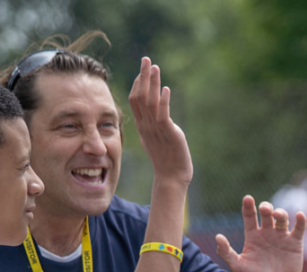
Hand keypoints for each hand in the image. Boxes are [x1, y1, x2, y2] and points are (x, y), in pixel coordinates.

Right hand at [128, 57, 191, 184]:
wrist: (171, 177)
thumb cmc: (165, 159)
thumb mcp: (155, 138)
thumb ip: (152, 125)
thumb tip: (153, 114)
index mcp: (142, 126)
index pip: (135, 100)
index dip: (138, 83)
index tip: (143, 69)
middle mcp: (146, 126)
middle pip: (140, 96)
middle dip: (143, 76)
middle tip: (146, 59)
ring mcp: (156, 130)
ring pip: (150, 102)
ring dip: (152, 83)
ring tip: (155, 67)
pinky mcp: (169, 134)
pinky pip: (163, 115)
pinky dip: (164, 101)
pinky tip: (166, 89)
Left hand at [216, 196, 304, 271]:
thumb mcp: (238, 266)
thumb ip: (226, 252)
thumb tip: (218, 236)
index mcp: (252, 235)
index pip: (249, 216)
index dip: (248, 206)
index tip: (248, 198)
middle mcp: (267, 232)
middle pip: (266, 213)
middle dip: (266, 207)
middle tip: (264, 209)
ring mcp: (281, 236)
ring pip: (282, 218)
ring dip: (280, 213)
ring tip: (277, 215)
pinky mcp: (295, 243)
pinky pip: (299, 228)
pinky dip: (300, 221)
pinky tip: (299, 215)